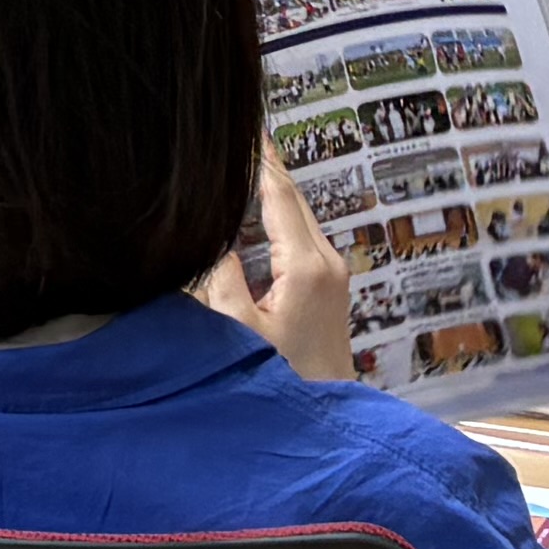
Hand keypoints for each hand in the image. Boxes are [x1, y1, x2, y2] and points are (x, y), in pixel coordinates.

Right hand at [195, 151, 354, 384]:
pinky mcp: (331, 288)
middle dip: (269, 168)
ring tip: (250, 162)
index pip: (280, 198)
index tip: (247, 131)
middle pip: (295, 200)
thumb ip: (222, 279)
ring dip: (276, 191)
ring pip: (301, 216)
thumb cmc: (283, 379)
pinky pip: (304, 236)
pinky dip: (283, 214)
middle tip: (244, 135)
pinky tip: (263, 209)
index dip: (261, 162)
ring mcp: (334, 275)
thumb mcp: (239, 331)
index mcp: (305, 267)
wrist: (326, 418)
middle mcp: (327, 262)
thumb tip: (214, 239)